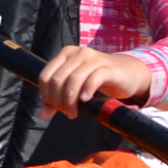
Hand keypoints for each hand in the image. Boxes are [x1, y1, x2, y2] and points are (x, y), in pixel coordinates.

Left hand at [36, 46, 150, 119]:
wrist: (126, 73)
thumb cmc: (97, 79)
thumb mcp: (75, 86)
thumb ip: (58, 97)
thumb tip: (41, 114)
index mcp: (65, 54)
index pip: (45, 76)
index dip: (46, 95)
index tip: (54, 108)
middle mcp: (78, 53)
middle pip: (58, 80)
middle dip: (58, 101)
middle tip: (66, 112)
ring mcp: (94, 58)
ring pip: (73, 80)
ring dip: (70, 101)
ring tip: (73, 114)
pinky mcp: (108, 68)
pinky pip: (93, 79)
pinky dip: (87, 91)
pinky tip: (85, 101)